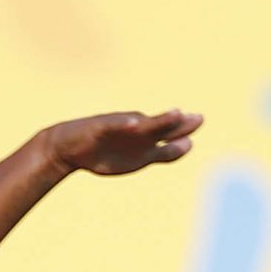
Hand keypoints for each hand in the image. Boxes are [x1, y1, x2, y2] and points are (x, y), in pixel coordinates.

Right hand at [45, 109, 201, 177]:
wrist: (71, 148)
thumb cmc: (108, 151)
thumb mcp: (141, 157)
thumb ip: (164, 152)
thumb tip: (189, 144)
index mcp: (147, 138)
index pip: (170, 134)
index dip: (185, 129)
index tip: (200, 120)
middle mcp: (137, 130)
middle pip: (161, 127)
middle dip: (177, 122)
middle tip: (196, 117)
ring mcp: (120, 128)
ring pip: (142, 124)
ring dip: (158, 120)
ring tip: (175, 115)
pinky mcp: (101, 127)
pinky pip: (114, 125)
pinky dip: (124, 124)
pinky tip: (134, 124)